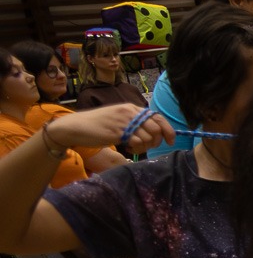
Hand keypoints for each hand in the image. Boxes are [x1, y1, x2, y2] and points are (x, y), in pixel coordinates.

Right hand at [41, 104, 173, 152]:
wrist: (76, 127)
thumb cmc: (98, 125)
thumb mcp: (119, 118)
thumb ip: (135, 122)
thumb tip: (155, 133)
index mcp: (132, 108)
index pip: (158, 117)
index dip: (168, 130)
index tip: (170, 141)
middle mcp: (130, 113)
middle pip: (157, 128)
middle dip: (156, 141)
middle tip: (146, 147)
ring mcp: (124, 122)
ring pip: (148, 137)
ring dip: (144, 147)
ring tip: (133, 148)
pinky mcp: (118, 132)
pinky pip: (137, 143)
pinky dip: (136, 149)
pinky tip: (127, 149)